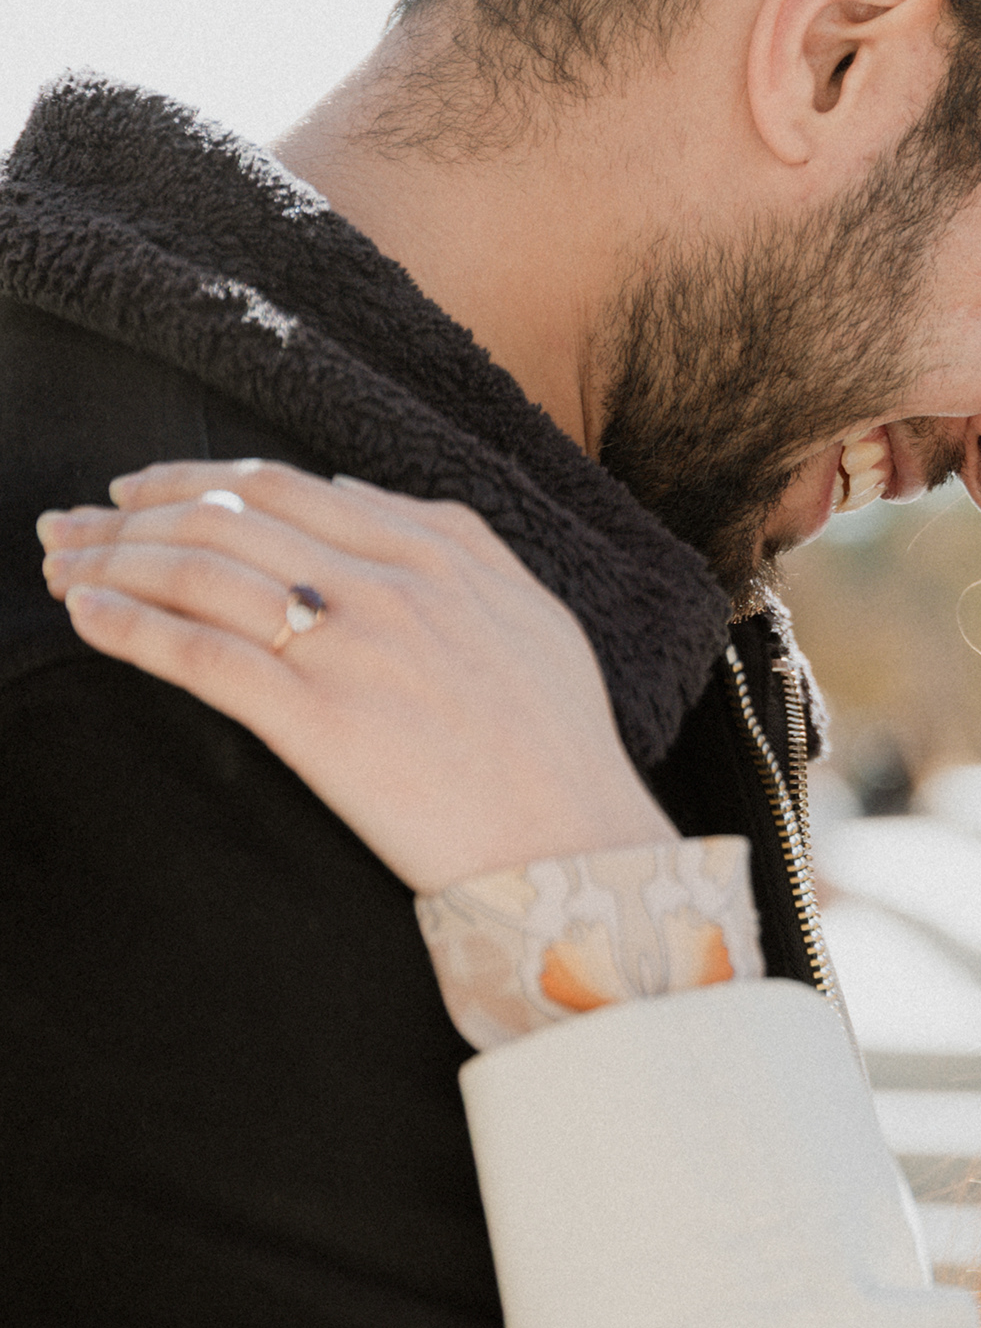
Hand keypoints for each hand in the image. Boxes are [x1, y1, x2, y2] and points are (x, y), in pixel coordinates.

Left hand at [38, 460, 678, 891]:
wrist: (576, 846)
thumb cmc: (560, 747)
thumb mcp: (531, 612)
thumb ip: (455, 541)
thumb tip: (361, 495)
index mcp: (438, 550)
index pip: (286, 486)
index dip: (196, 481)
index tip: (140, 492)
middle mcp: (388, 582)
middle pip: (228, 518)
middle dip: (131, 513)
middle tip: (69, 524)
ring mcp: (351, 647)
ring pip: (202, 571)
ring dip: (111, 559)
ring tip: (56, 564)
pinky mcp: (318, 719)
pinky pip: (200, 653)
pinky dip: (128, 624)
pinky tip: (82, 616)